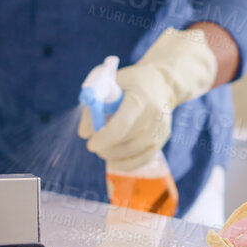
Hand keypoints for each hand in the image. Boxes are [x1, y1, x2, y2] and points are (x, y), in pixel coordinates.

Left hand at [80, 29, 217, 171]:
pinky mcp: (161, 139)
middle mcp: (153, 116)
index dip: (105, 137)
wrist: (162, 83)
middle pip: (127, 142)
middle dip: (106, 147)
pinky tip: (114, 160)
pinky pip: (143, 159)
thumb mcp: (110, 85)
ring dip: (113, 155)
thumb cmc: (131, 83)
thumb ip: (95, 107)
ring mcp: (160, 129)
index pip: (123, 124)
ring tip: (103, 149)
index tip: (91, 144)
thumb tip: (84, 133)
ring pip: (133, 153)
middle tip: (94, 144)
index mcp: (140, 99)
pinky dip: (126, 164)